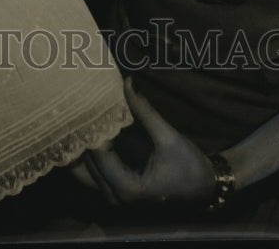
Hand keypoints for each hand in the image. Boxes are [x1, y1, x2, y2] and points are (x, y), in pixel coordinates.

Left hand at [69, 77, 215, 204]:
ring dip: (80, 145)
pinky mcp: (115, 187)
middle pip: (84, 166)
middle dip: (79, 138)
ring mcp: (114, 195)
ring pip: (84, 170)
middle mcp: (116, 196)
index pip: (98, 156)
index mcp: (128, 188)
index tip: (85, 104)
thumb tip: (127, 82)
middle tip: (74, 107)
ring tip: (76, 115)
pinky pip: (93, 170)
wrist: (204, 188)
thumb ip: (144, 111)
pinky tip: (86, 128)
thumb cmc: (189, 166)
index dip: (91, 130)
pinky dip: (88, 152)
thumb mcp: (168, 137)